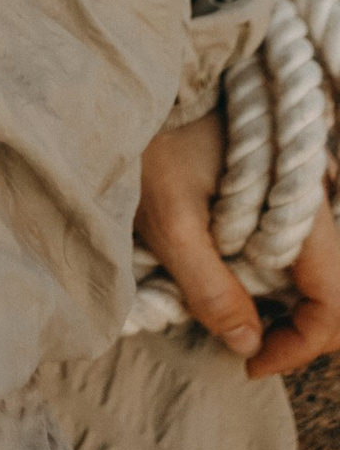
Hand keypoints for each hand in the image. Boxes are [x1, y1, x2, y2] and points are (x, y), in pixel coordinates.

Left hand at [135, 110, 339, 379]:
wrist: (129, 87)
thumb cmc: (149, 144)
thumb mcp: (170, 221)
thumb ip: (210, 288)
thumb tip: (248, 346)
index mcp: (297, 205)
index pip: (332, 301)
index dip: (299, 345)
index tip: (250, 362)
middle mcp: (308, 203)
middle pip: (329, 293)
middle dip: (295, 333)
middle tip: (244, 348)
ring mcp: (293, 199)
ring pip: (311, 276)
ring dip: (281, 309)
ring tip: (231, 317)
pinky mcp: (272, 196)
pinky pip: (288, 253)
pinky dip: (267, 281)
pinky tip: (230, 283)